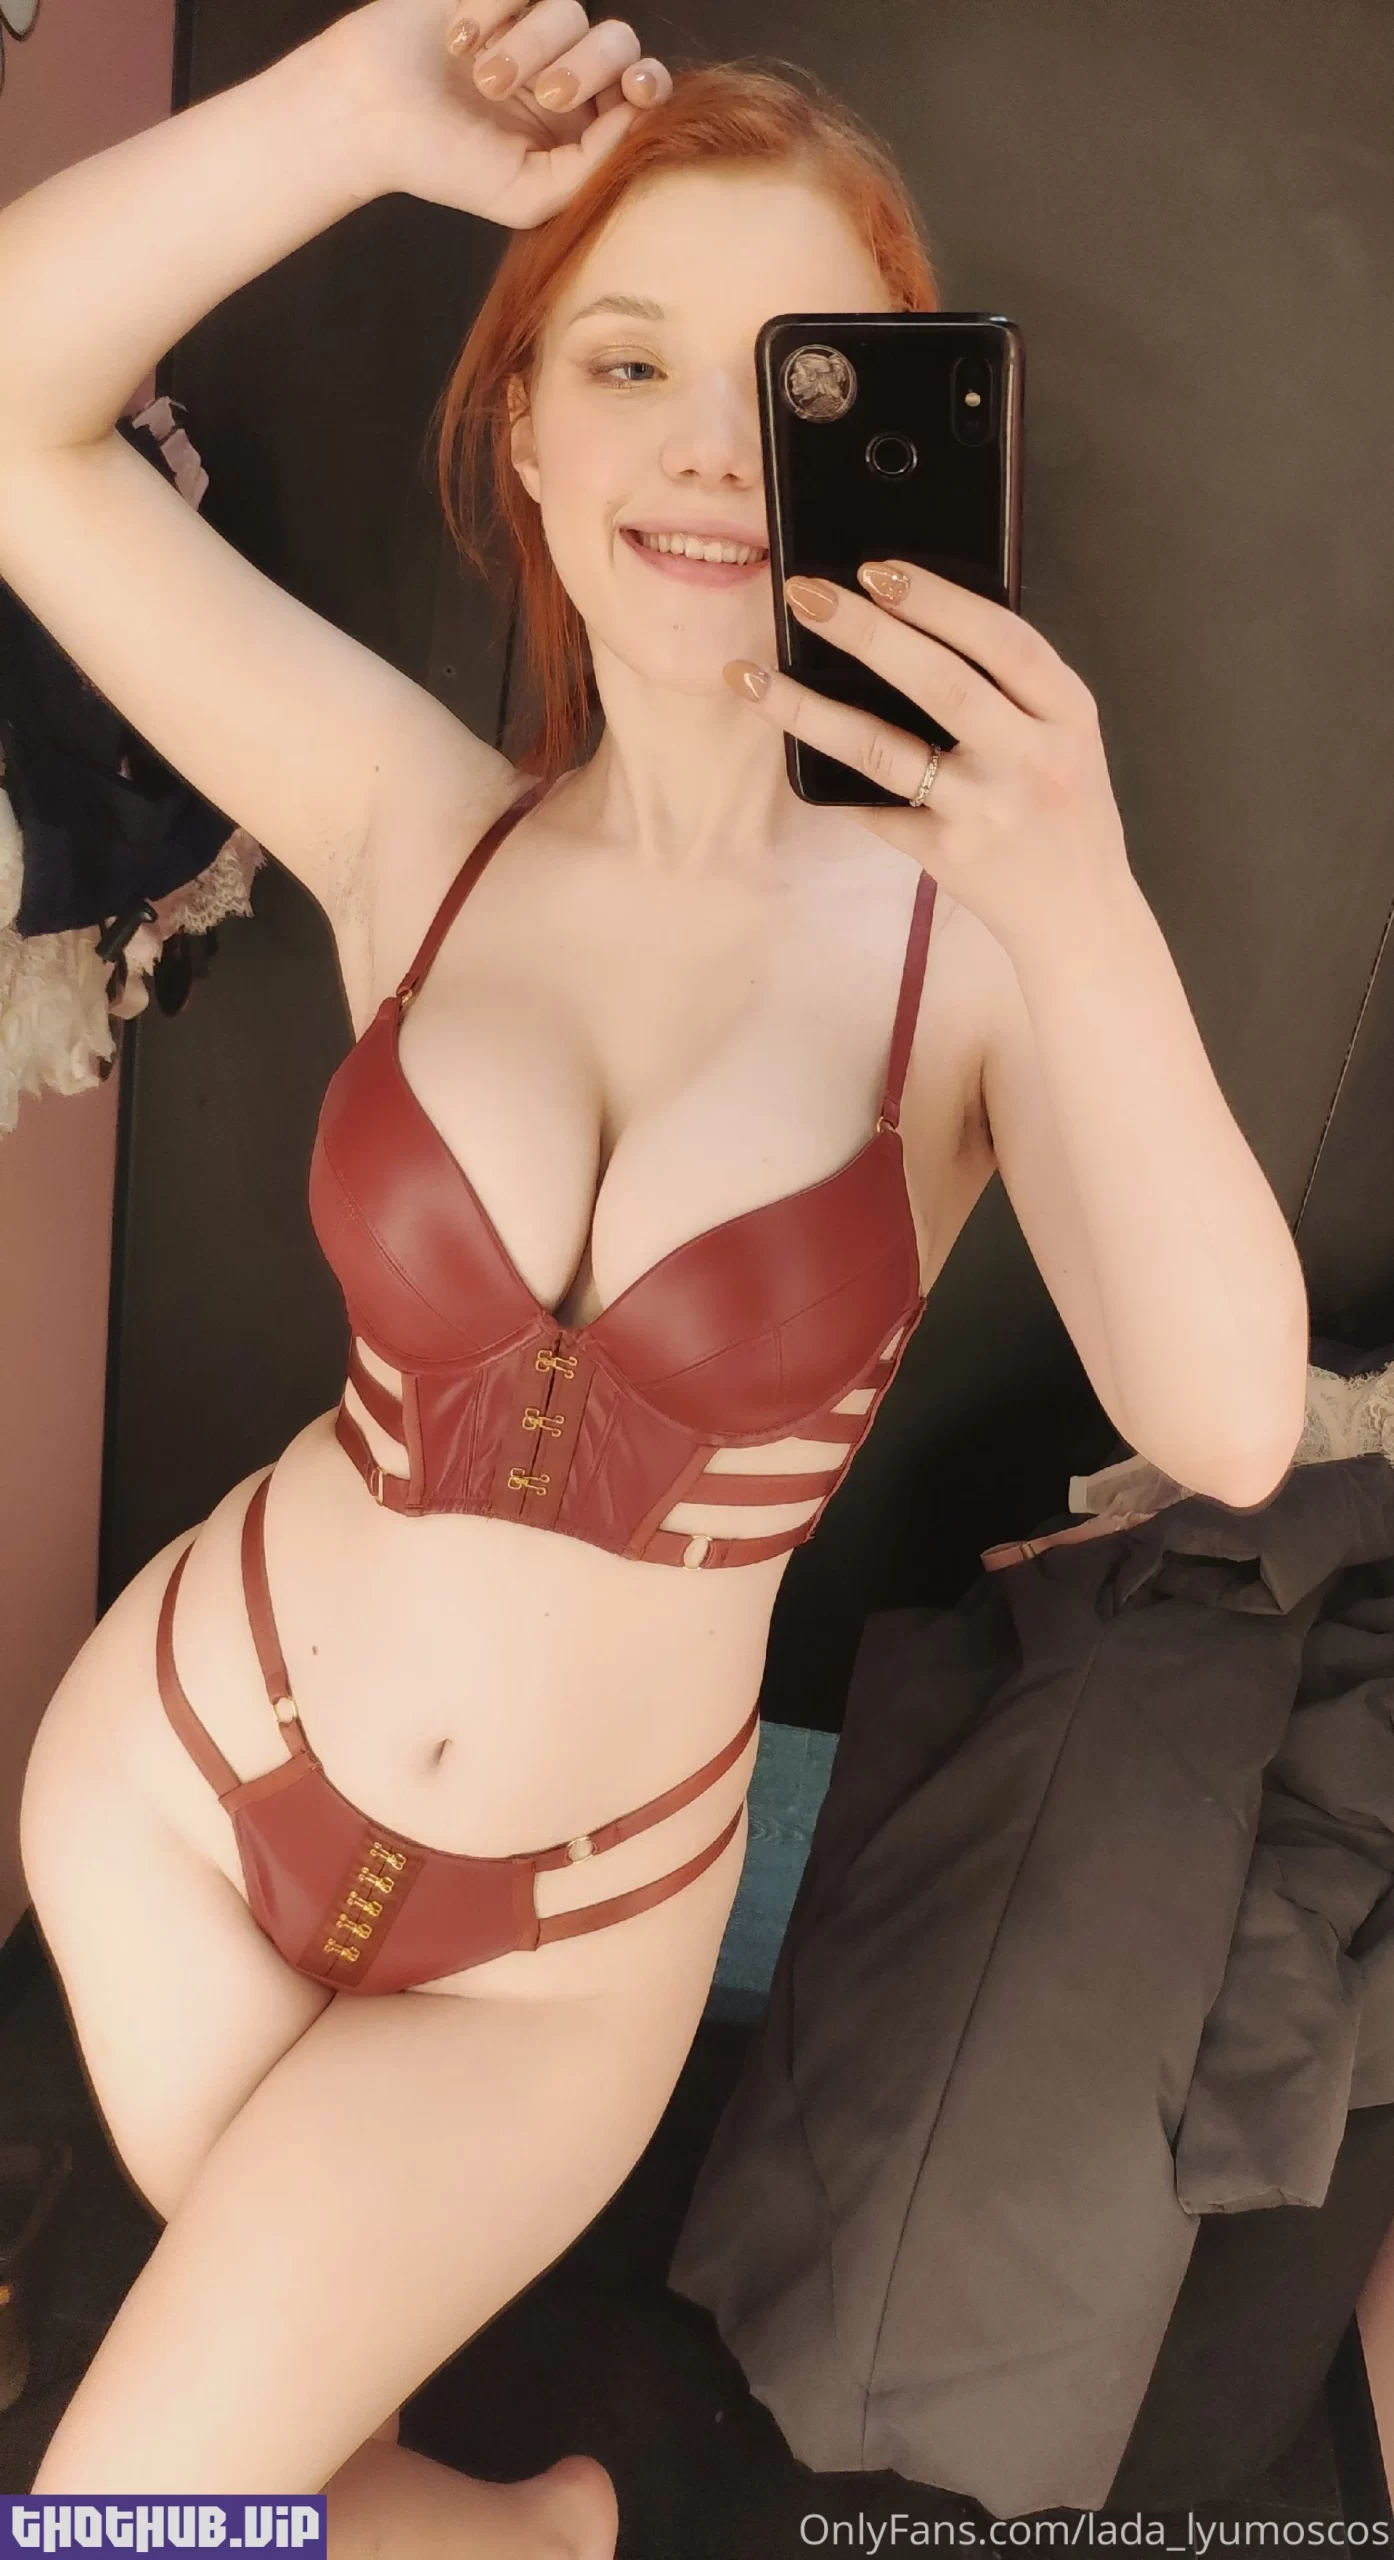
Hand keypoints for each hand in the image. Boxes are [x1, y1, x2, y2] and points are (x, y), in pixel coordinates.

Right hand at [327, 0, 672, 227]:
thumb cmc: (443, 163)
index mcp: (577, 123)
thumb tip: (637, 114)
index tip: (636, 88)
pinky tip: (457, 42)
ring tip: (484, 78)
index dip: (648, 82)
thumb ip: (592, 166)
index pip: (637, 90)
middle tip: (549, 94)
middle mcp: (559, 68)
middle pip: (617, 40)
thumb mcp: (528, 195)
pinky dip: (492, 10)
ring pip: (571, 9)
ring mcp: (526, 23)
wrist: (369, 118)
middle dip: (589, 66)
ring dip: (530, 45)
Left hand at [723, 566, 1133, 951]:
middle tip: (804, 594)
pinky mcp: (945, 856)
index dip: (939, 600)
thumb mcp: (1068, 736)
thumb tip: (917, 621)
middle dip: (866, 632)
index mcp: (1068, 714)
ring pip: (883, 750)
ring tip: (753, 675)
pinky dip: (833, 779)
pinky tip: (788, 748)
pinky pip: (875, 809)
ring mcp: (984, 812)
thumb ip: (1015, 687)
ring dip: (809, 710)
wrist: (1081, 915)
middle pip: (941, 684)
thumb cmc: (1067, 812)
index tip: (876, 569)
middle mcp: (1030, 761)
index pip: (1003, 641)